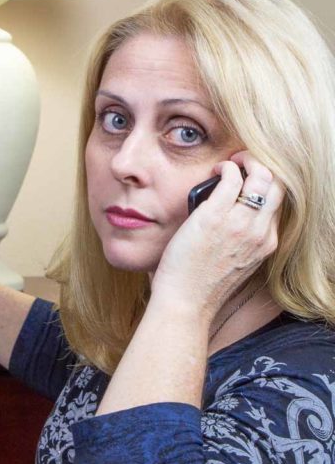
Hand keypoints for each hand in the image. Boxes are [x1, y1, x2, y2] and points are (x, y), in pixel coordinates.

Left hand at [152, 151, 284, 315]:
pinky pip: (231, 178)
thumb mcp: (236, 263)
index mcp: (266, 244)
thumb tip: (229, 214)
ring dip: (247, 161)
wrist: (186, 302)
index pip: (279, 203)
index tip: (249, 179)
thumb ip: (241, 240)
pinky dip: (226, 167)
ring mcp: (240, 223)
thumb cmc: (200, 285)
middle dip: (264, 166)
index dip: (267, 184)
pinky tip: (216, 169)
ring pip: (262, 177)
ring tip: (230, 163)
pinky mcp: (215, 216)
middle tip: (243, 163)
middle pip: (279, 185)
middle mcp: (259, 232)